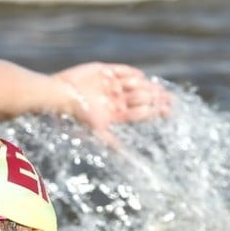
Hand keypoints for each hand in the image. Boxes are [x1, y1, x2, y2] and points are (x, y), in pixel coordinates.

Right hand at [52, 62, 170, 141]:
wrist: (59, 97)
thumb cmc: (77, 117)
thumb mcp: (97, 133)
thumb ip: (113, 143)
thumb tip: (130, 160)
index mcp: (116, 115)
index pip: (142, 113)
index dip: (156, 111)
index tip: (168, 110)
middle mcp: (115, 100)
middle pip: (142, 98)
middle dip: (157, 98)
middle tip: (170, 99)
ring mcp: (110, 85)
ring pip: (135, 84)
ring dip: (146, 87)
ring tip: (156, 89)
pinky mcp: (103, 71)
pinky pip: (122, 70)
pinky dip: (132, 73)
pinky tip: (141, 77)